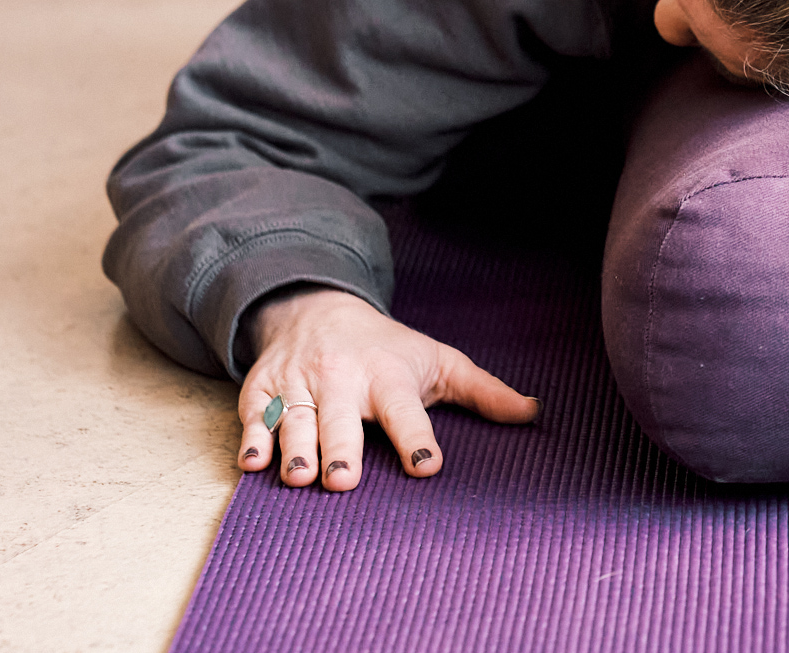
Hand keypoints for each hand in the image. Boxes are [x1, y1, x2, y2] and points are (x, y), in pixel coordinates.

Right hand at [236, 286, 540, 491]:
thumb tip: (536, 412)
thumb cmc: (389, 349)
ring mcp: (300, 385)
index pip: (405, 411)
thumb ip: (484, 392)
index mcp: (389, 377)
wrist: (318, 309)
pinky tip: (252, 463)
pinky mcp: (263, 391)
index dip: (416, 438)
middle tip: (345, 481)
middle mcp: (343, 379)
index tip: (427, 466)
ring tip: (299, 478)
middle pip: (341, 419)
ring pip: (296, 421)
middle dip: (342, 449)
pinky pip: (255, 417)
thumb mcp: (440, 362)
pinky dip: (252, 438)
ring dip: (296, 449)